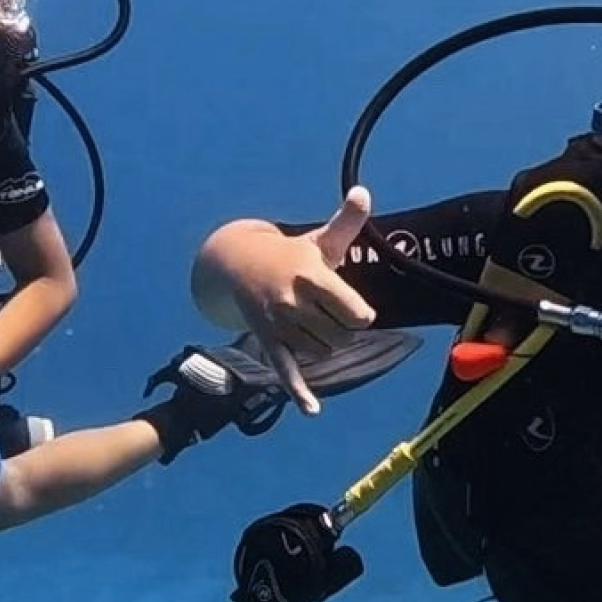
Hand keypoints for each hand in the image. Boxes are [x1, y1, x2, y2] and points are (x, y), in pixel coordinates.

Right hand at [215, 188, 375, 411]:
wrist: (238, 265)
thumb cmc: (292, 255)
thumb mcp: (319, 239)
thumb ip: (346, 221)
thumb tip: (362, 192)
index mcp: (311, 276)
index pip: (354, 311)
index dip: (359, 314)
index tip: (352, 308)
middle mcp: (294, 302)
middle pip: (340, 336)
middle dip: (339, 328)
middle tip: (324, 311)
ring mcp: (279, 324)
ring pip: (321, 353)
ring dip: (322, 343)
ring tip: (309, 321)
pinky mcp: (268, 342)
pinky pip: (286, 371)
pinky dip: (299, 392)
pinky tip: (312, 409)